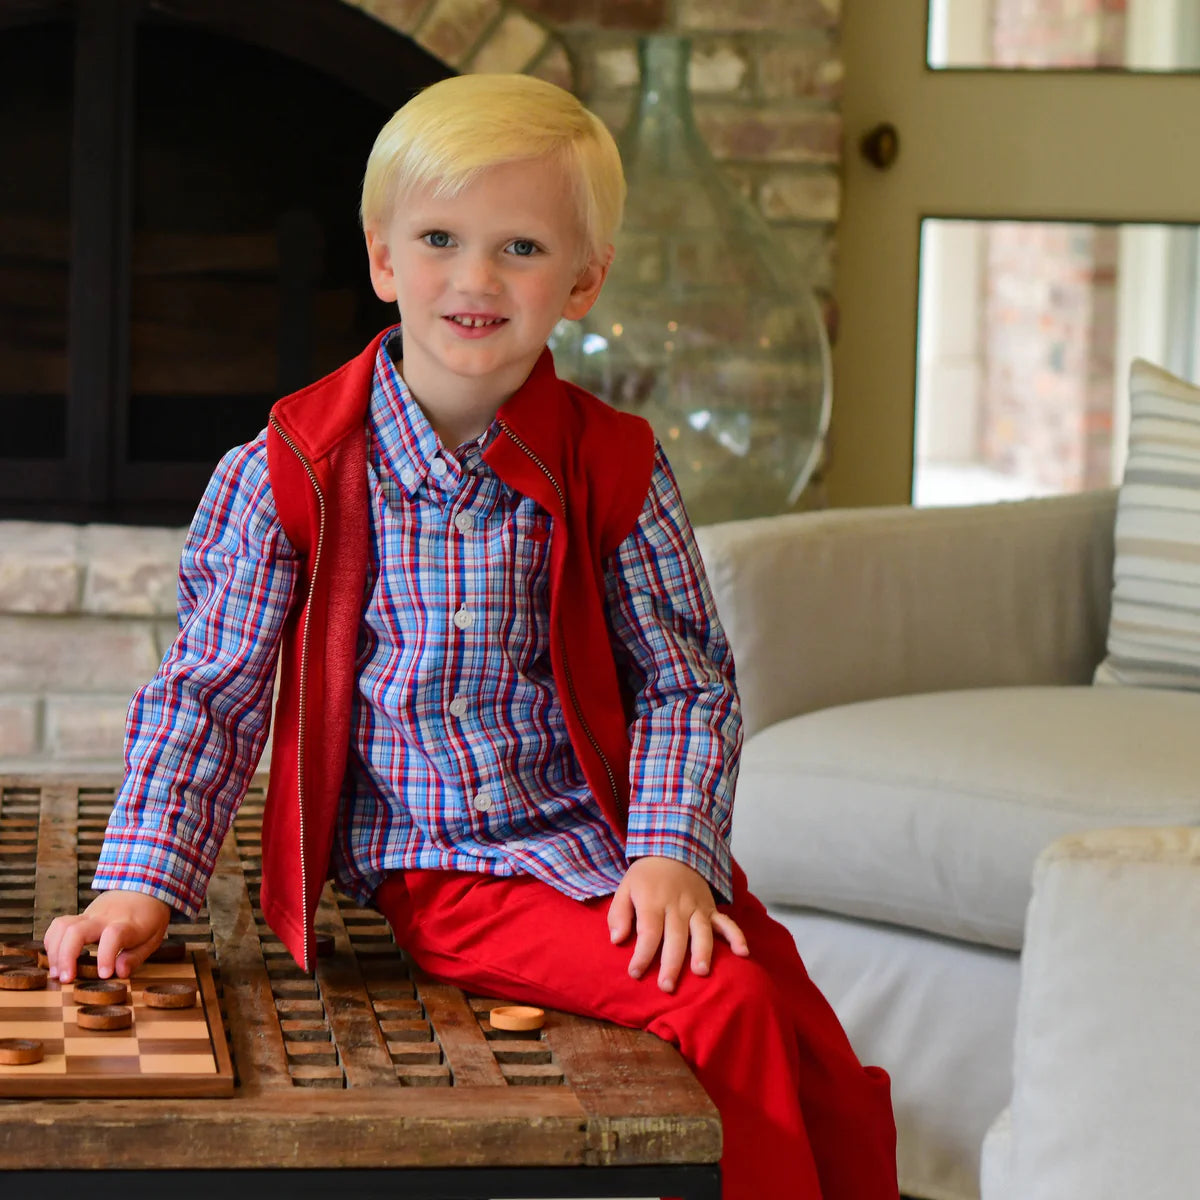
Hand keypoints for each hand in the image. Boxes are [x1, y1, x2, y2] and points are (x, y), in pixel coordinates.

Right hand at [43, 890, 172, 982]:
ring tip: (58, 973)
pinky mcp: (80, 916)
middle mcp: (105, 918)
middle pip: (77, 930)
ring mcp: (90, 914)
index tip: (103, 975)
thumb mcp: (153, 938)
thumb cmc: (148, 917)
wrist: (143, 887)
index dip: (106, 955)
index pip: (113, 935)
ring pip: (62, 926)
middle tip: (67, 979)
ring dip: (54, 952)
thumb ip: (135, 957)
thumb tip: (119, 973)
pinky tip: (56, 959)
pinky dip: (52, 942)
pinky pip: (59, 925)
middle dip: (66, 956)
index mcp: (128, 924)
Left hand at [607, 856, 748, 991]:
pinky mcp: (710, 908)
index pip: (648, 932)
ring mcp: (696, 907)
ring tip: (701, 972)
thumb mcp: (625, 888)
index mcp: (653, 902)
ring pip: (701, 932)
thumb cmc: (646, 877)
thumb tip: (617, 940)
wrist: (673, 849)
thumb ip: (619, 914)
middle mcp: (677, 906)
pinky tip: (743, 953)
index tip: (635, 973)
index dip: (642, 954)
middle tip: (667, 986)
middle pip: (675, 937)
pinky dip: (736, 936)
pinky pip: (726, 922)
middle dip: (672, 963)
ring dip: (702, 952)